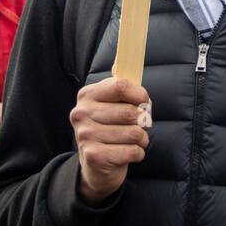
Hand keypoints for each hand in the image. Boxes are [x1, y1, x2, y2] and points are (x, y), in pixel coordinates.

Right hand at [70, 75, 150, 206]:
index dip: (139, 94)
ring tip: (134, 141)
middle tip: (139, 126)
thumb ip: (119, 85)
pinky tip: (129, 153)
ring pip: (134, 133)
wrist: (96, 167)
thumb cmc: (109, 129)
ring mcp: (85, 135)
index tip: (143, 102)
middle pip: (130, 112)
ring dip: (142, 139)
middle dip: (142, 121)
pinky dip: (138, 153)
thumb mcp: (111, 105)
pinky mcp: (94, 156)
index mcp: (87, 95)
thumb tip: (125, 58)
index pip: (120, 85)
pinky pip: (132, 151)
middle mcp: (81, 113)